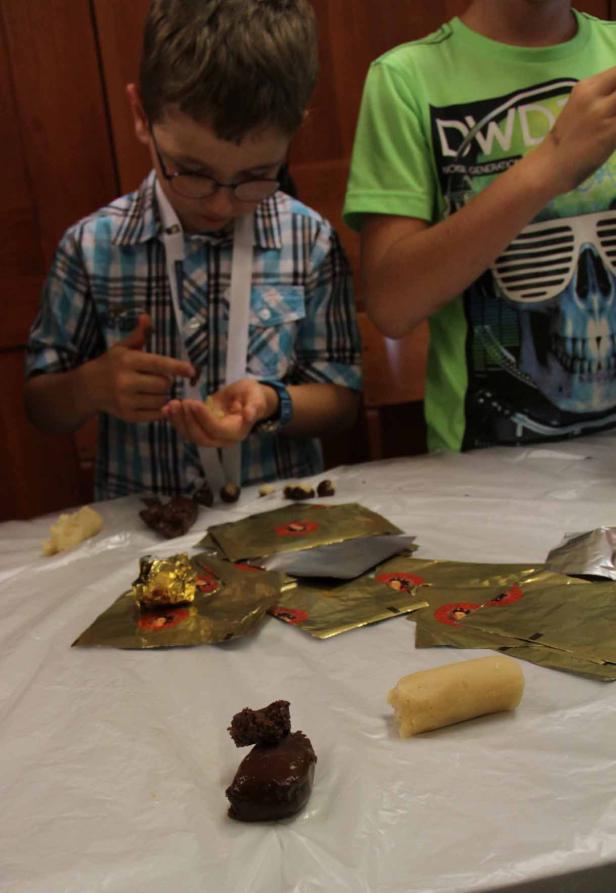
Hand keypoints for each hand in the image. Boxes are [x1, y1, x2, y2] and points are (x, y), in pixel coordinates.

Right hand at [87, 313, 194, 421]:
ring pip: (162, 400)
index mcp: (127, 361)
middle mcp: (126, 381)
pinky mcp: (128, 416)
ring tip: (153, 390)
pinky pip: (155, 414)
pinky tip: (151, 401)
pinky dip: (159, 409)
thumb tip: (146, 316)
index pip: (158, 364)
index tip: (192, 371)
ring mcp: (126, 400)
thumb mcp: (122, 348)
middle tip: (159, 379)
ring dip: (163, 395)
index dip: (177, 367)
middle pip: (164, 384)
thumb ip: (138, 335)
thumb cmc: (110, 365)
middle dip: (167, 381)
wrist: (87, 389)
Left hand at [162, 378, 277, 446]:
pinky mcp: (201, 430)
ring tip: (172, 404)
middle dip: (188, 421)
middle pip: (201, 438)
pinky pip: (185, 430)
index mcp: (237, 432)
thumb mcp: (256, 398)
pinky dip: (174, 421)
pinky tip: (166, 409)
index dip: (204, 418)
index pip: (217, 430)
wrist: (247, 399)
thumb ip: (254, 407)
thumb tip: (249, 415)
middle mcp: (223, 439)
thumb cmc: (252, 396)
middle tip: (181, 403)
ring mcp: (210, 436)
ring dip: (178, 421)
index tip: (193, 402)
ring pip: (191, 436)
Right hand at [537, 66, 615, 193]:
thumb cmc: (566, 142)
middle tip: (614, 114)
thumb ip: (602, 97)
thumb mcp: (580, 108)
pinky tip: (613, 135)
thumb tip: (615, 98)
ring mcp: (602, 112)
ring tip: (612, 123)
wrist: (550, 168)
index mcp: (586, 87)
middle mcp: (593, 94)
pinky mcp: (611, 131)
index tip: (614, 103)